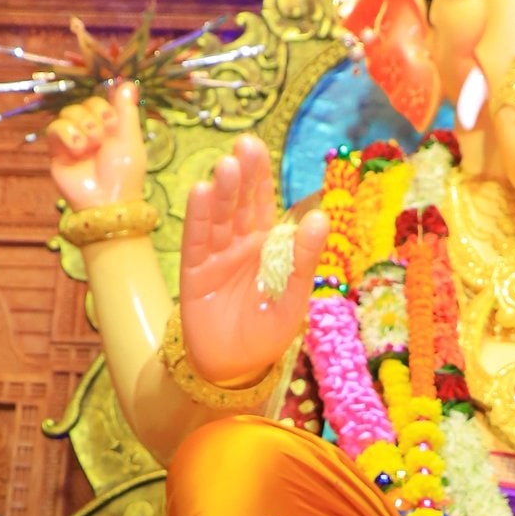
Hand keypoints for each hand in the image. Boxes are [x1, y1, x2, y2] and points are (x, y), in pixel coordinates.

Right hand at [47, 81, 146, 210]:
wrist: (105, 201)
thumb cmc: (123, 173)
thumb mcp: (130, 138)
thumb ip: (127, 110)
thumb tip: (128, 83)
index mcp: (111, 127)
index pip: (102, 98)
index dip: (106, 106)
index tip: (114, 123)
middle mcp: (91, 131)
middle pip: (85, 102)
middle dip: (95, 118)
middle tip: (103, 139)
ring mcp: (73, 139)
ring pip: (69, 112)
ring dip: (82, 128)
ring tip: (90, 148)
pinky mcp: (57, 150)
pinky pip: (54, 127)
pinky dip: (67, 134)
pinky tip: (78, 150)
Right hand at [180, 134, 328, 385]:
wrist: (234, 369)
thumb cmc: (267, 334)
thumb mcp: (294, 297)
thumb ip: (304, 259)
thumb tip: (319, 217)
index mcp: (268, 245)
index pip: (263, 203)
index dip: (260, 176)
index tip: (258, 149)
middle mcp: (239, 243)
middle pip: (240, 202)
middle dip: (241, 175)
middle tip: (244, 147)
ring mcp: (215, 255)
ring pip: (219, 216)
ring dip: (222, 192)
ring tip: (226, 167)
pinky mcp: (195, 271)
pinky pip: (197, 240)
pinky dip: (199, 218)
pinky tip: (201, 193)